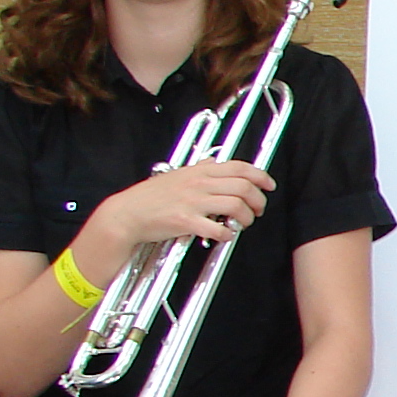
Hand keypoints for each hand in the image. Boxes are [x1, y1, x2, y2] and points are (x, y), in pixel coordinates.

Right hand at [91, 160, 272, 262]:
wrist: (127, 214)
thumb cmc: (150, 197)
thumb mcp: (177, 174)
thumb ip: (198, 168)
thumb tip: (212, 161)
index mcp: (199, 171)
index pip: (240, 168)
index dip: (260, 176)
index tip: (269, 185)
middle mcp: (199, 183)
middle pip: (244, 187)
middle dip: (258, 201)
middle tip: (257, 210)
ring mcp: (193, 202)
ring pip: (236, 206)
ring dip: (246, 217)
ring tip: (242, 223)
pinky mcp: (185, 221)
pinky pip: (217, 228)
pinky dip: (226, 234)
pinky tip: (225, 235)